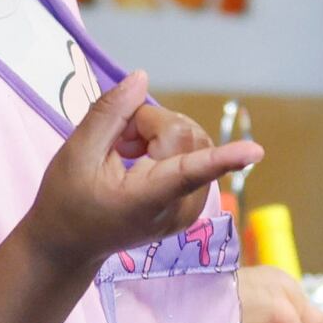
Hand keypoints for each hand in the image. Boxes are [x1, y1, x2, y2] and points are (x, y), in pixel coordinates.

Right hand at [25, 72, 259, 272]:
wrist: (68, 244)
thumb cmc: (66, 200)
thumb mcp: (75, 152)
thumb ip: (109, 113)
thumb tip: (142, 78)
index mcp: (146, 200)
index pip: (189, 173)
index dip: (223, 158)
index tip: (256, 151)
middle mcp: (178, 208)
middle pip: (186, 136)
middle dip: (151, 123)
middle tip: (117, 140)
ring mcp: (189, 208)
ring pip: (194, 140)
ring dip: (158, 132)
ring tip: (123, 150)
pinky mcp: (192, 203)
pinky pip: (194, 153)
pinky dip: (166, 144)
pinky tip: (136, 157)